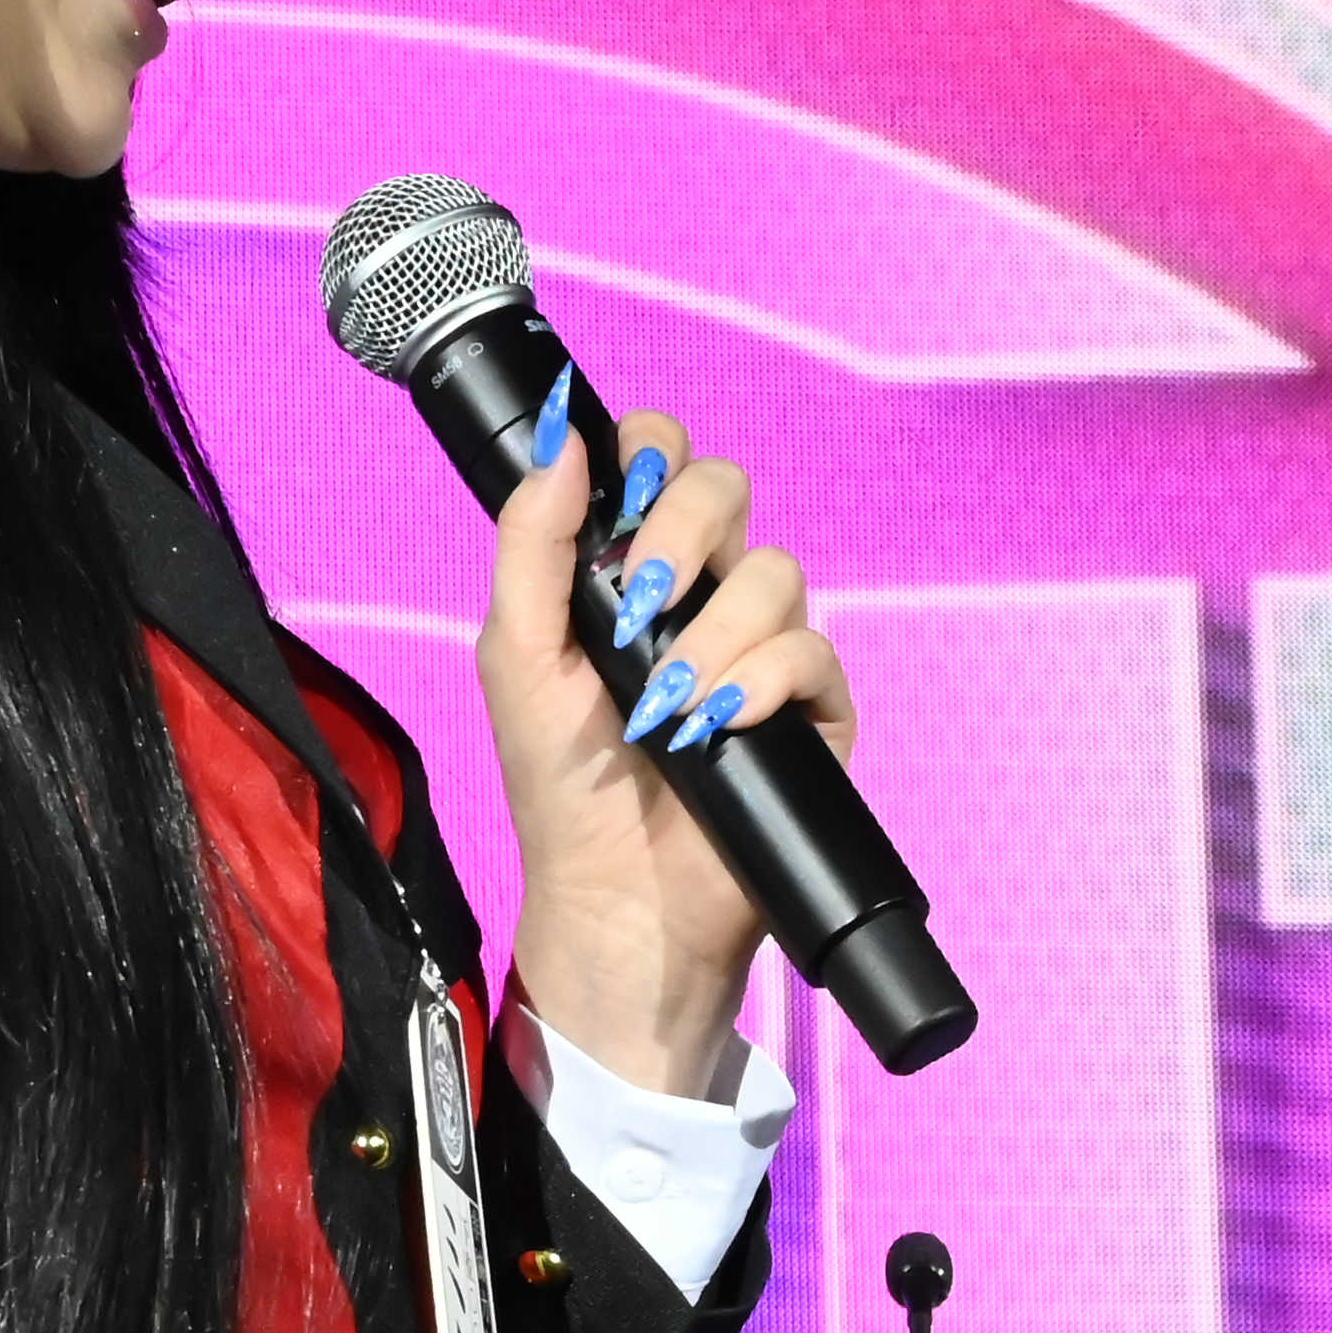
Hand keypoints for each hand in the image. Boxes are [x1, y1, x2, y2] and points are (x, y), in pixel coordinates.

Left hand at [480, 400, 856, 1089]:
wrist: (614, 894)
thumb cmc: (561, 782)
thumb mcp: (517, 653)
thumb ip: (532, 541)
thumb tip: (565, 438)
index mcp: (636, 568)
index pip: (665, 462)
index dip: (654, 455)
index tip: (624, 498)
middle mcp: (705, 595)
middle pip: (728, 490)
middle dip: (682, 531)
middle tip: (639, 603)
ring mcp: (765, 649)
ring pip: (775, 572)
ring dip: (713, 633)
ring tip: (669, 703)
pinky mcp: (814, 712)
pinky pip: (814, 655)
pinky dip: (764, 683)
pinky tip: (717, 725)